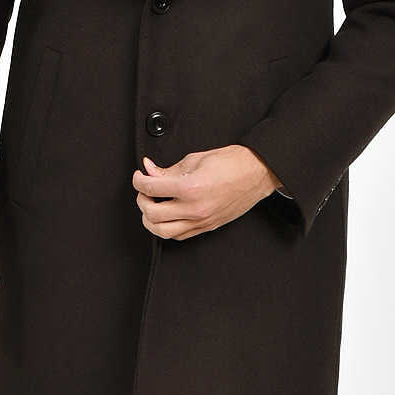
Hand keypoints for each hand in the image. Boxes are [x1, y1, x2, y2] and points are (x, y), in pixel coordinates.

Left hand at [132, 146, 279, 240]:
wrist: (256, 172)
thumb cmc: (231, 162)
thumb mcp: (195, 159)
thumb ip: (168, 169)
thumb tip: (150, 171)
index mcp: (190, 187)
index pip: (150, 188)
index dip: (138, 180)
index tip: (139, 176)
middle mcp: (194, 208)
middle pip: (151, 214)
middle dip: (141, 201)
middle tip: (144, 191)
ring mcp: (201, 221)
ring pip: (162, 231)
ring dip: (150, 220)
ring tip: (152, 206)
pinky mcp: (207, 227)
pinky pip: (179, 235)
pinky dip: (167, 228)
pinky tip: (167, 216)